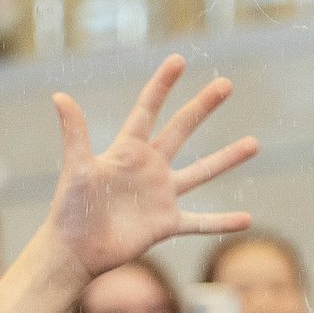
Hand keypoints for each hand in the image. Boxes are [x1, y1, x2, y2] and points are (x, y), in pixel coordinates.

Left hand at [0, 57, 258, 312]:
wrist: (74, 252)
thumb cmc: (70, 210)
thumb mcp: (76, 168)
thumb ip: (75, 133)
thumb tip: (59, 96)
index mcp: (127, 150)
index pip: (148, 109)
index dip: (162, 85)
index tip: (178, 60)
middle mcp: (149, 168)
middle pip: (181, 129)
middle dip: (203, 106)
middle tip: (226, 84)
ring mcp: (160, 196)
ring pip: (201, 172)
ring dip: (227, 158)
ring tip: (254, 143)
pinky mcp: (166, 224)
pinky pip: (201, 222)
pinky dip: (222, 222)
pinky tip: (247, 220)